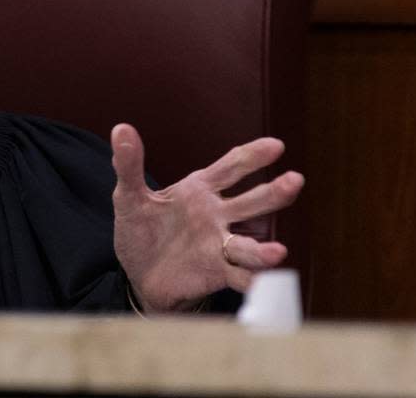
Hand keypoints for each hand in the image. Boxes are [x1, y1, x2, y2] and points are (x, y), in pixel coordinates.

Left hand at [110, 123, 303, 312]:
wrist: (139, 273)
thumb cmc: (141, 229)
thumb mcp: (129, 197)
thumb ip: (128, 165)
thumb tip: (120, 128)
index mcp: (200, 190)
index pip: (232, 167)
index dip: (253, 156)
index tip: (276, 146)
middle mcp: (218, 215)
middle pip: (251, 202)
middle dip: (274, 193)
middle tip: (295, 181)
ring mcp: (220, 245)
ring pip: (248, 244)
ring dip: (264, 250)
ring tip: (278, 252)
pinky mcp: (217, 273)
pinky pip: (240, 277)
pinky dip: (252, 283)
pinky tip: (263, 286)